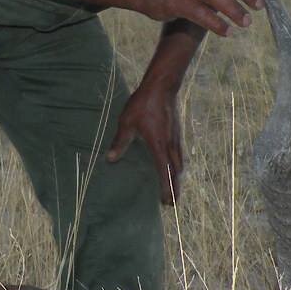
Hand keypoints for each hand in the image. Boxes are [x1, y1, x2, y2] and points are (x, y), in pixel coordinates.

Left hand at [107, 75, 183, 204]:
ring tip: (175, 186)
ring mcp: (176, 138)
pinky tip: (175, 164)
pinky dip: (178, 164)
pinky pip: (179, 154)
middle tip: (173, 203)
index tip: (166, 201)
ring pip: (180, 163)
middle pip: (176, 172)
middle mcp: (170, 145)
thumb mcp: (127, 123)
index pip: (164, 172)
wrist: (162, 87)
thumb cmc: (143, 104)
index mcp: (159, 146)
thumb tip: (110, 159)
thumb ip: (120, 142)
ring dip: (177, 177)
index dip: (166, 188)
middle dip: (175, 188)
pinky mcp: (176, 132)